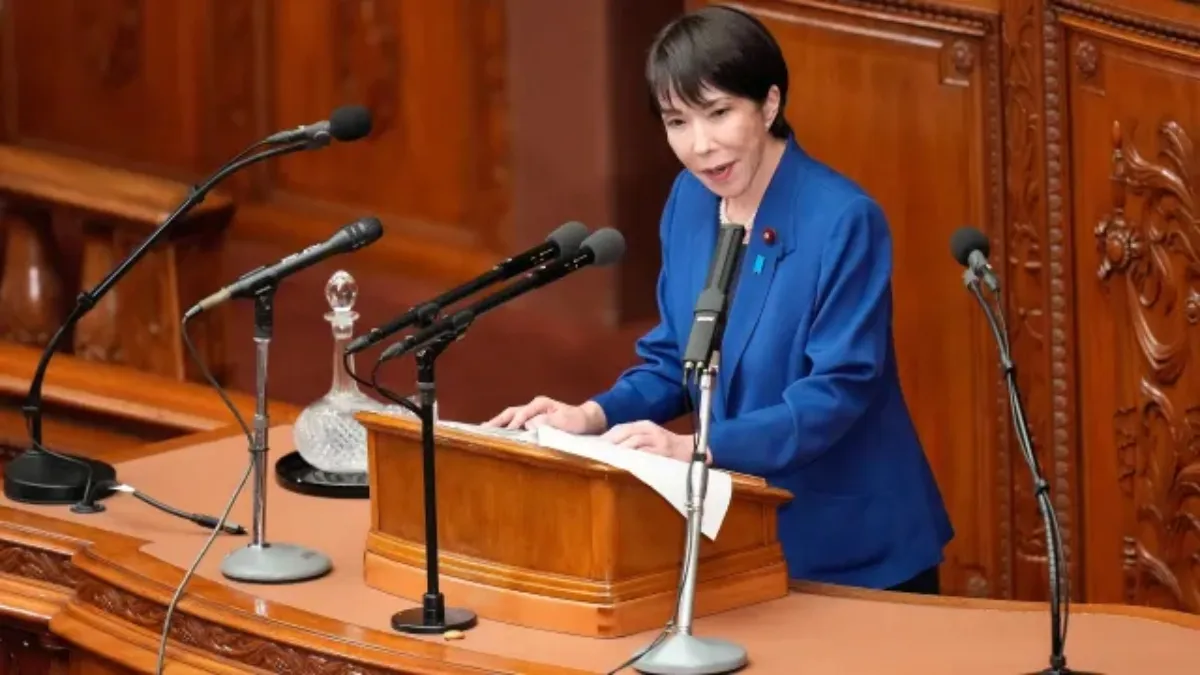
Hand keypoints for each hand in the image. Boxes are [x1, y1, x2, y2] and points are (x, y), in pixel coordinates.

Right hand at [484, 396, 604, 433]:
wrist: (586, 421)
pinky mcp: (533, 421)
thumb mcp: (566, 420)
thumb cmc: (577, 420)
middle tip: (483, 430)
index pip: (522, 413)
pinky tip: (497, 435)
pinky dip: (506, 428)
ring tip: (484, 432)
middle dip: (497, 421)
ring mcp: (532, 414)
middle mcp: (534, 407)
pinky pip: (516, 423)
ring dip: (498, 424)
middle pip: (511, 413)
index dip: (514, 424)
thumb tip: (529, 424)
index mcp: (540, 404)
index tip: (506, 434)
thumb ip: (549, 421)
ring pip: (511, 417)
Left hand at [601, 420, 705, 462]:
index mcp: (645, 425)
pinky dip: (634, 458)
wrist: (690, 450)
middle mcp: (650, 429)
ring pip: (634, 442)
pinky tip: (625, 463)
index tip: (594, 446)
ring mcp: (657, 440)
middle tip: (596, 453)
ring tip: (607, 458)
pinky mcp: (663, 451)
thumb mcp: (649, 437)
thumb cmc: (666, 446)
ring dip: (619, 450)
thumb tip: (609, 447)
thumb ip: (633, 439)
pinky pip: (646, 453)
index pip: (621, 428)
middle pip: (624, 433)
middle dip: (609, 443)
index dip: (607, 436)